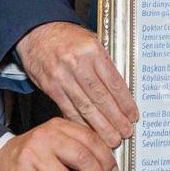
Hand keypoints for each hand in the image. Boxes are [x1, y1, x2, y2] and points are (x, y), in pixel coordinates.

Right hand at [16, 20, 137, 147]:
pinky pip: (67, 108)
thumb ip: (103, 64)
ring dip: (100, 126)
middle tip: (125, 132)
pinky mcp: (50, 87)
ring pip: (85, 106)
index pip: (114, 82)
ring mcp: (62, 76)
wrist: (36, 32)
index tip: (132, 115)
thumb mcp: (90, 41)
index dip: (125, 103)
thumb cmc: (66, 37)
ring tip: (111, 139)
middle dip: (115, 119)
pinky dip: (80, 123)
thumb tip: (120, 92)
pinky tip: (89, 132)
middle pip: (101, 97)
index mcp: (92, 50)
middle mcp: (77, 63)